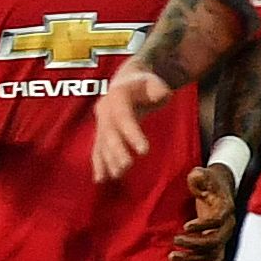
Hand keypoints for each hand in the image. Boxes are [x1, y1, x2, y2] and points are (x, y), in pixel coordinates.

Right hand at [88, 63, 175, 181]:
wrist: (128, 81)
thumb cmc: (146, 84)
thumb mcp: (155, 82)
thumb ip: (159, 89)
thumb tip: (162, 95)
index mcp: (117, 96)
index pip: (124, 117)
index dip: (133, 134)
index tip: (144, 151)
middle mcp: (104, 110)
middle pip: (109, 133)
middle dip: (117, 151)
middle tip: (126, 167)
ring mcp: (101, 122)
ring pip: (102, 143)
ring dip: (108, 160)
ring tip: (117, 175)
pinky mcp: (101, 132)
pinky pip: (98, 149)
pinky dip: (99, 164)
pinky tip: (101, 179)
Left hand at [171, 161, 239, 260]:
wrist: (221, 186)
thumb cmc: (210, 180)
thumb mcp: (204, 174)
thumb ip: (200, 176)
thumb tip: (196, 174)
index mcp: (226, 208)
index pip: (217, 220)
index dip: (203, 225)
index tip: (185, 226)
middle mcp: (228, 225)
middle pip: (215, 240)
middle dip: (195, 243)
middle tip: (175, 240)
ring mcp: (223, 234)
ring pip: (213, 252)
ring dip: (193, 257)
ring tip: (172, 257)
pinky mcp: (217, 240)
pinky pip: (216, 257)